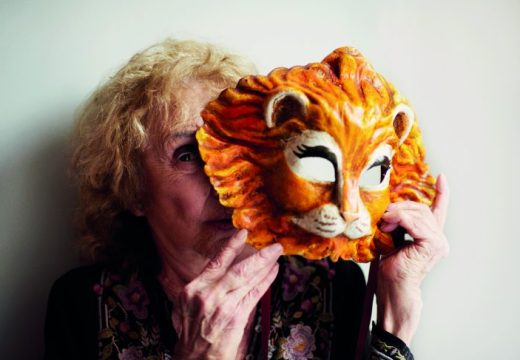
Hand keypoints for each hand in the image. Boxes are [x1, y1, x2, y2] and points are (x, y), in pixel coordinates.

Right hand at [160, 230, 281, 358]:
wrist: (195, 358)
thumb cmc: (192, 333)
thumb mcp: (186, 306)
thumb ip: (204, 287)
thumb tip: (222, 270)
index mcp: (193, 289)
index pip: (216, 263)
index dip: (231, 246)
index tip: (242, 233)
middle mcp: (207, 295)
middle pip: (237, 269)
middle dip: (258, 256)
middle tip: (273, 245)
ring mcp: (222, 306)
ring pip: (248, 279)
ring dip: (265, 265)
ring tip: (276, 254)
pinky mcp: (235, 317)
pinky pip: (254, 295)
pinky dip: (265, 282)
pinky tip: (273, 272)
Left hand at [376, 174, 449, 344]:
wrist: (392, 287)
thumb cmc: (390, 266)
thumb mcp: (393, 238)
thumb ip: (397, 223)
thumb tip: (388, 206)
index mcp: (430, 235)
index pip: (439, 210)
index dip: (441, 192)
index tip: (441, 177)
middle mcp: (438, 238)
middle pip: (420, 209)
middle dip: (399, 208)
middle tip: (383, 216)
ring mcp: (438, 241)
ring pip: (417, 213)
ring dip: (396, 214)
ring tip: (384, 223)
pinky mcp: (432, 244)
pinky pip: (414, 222)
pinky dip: (399, 220)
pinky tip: (389, 227)